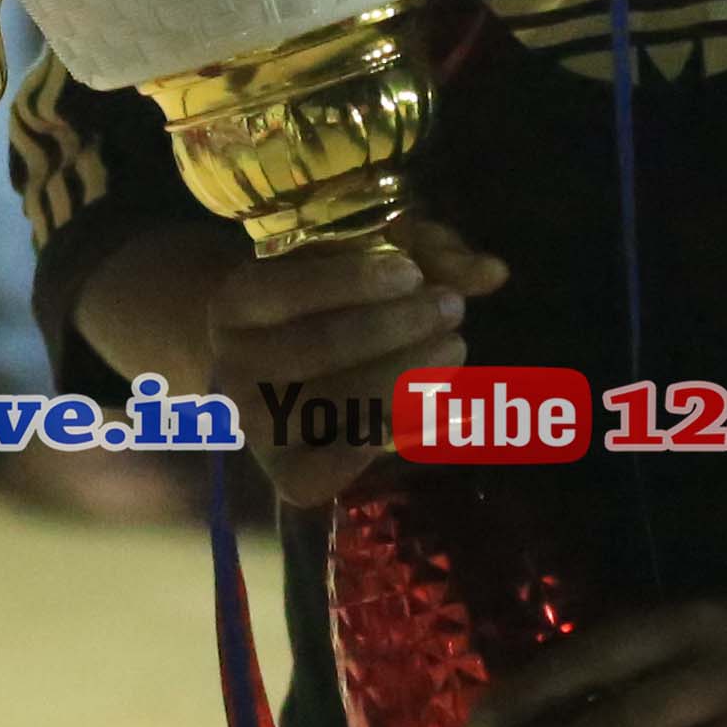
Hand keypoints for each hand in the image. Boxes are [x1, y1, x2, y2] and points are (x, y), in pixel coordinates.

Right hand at [84, 211, 506, 509]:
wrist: (276, 367)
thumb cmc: (328, 299)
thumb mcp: (366, 258)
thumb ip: (426, 253)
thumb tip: (492, 272)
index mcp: (238, 304)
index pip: (288, 289)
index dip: (352, 281)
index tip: (412, 273)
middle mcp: (235, 368)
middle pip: (319, 348)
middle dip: (395, 326)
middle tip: (451, 310)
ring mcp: (258, 428)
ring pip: (337, 407)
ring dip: (407, 377)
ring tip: (453, 348)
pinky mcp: (286, 474)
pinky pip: (332, 469)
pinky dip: (389, 439)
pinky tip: (437, 410)